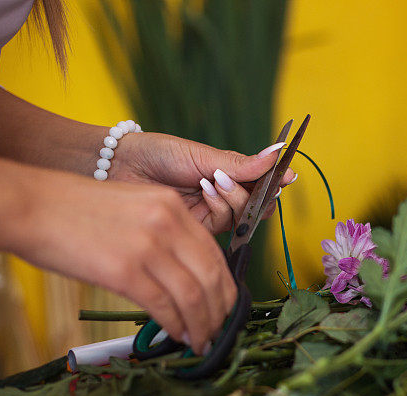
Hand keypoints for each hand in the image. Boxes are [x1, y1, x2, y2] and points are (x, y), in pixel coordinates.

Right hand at [12, 173, 237, 352]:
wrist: (30, 207)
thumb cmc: (74, 211)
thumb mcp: (133, 208)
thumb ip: (164, 234)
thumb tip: (184, 275)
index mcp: (171, 206)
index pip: (214, 253)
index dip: (225, 286)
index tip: (225, 307)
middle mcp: (167, 223)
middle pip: (212, 276)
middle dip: (219, 311)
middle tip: (218, 330)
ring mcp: (148, 247)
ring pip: (193, 295)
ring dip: (202, 325)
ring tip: (201, 341)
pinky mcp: (124, 271)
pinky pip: (164, 306)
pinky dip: (176, 325)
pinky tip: (177, 335)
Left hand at [109, 132, 296, 233]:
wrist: (120, 168)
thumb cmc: (159, 154)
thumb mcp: (204, 155)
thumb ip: (241, 163)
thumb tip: (278, 153)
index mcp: (229, 175)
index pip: (263, 184)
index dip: (276, 182)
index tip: (286, 175)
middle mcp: (224, 197)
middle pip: (259, 206)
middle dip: (257, 195)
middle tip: (243, 179)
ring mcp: (211, 215)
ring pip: (243, 217)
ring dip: (235, 199)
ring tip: (214, 180)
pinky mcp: (198, 231)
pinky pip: (224, 225)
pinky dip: (220, 207)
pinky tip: (205, 190)